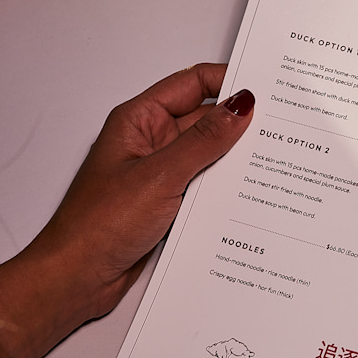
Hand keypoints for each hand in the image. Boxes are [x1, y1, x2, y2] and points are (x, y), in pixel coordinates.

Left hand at [0, 64, 253, 357]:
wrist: (77, 277)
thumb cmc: (98, 225)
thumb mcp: (160, 175)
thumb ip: (204, 141)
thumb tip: (240, 106)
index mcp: (140, 120)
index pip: (193, 84)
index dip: (228, 80)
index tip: (265, 89)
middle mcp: (151, 142)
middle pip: (205, 119)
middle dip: (239, 123)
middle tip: (279, 127)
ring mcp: (161, 173)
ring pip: (209, 155)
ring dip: (234, 160)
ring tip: (270, 161)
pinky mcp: (169, 202)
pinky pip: (205, 185)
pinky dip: (225, 188)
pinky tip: (248, 193)